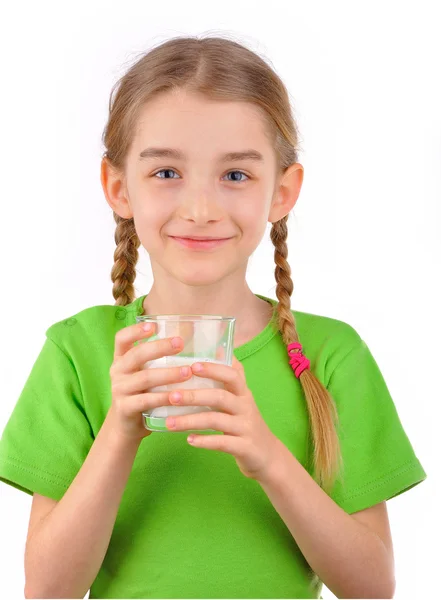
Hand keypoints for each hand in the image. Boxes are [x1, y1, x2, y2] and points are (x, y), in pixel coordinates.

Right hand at [107, 323, 192, 442]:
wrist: (125, 427)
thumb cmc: (143, 394)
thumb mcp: (145, 374)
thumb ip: (159, 360)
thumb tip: (200, 344)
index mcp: (121, 359)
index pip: (121, 338)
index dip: (135, 330)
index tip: (154, 326)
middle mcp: (117, 371)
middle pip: (137, 355)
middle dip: (160, 348)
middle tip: (180, 343)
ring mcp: (119, 390)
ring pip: (145, 378)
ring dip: (168, 374)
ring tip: (188, 372)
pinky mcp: (125, 408)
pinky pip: (146, 400)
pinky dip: (163, 398)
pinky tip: (178, 396)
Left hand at [165, 355, 281, 481]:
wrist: (267, 455)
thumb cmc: (246, 421)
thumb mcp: (241, 398)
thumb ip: (230, 377)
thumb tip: (217, 349)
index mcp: (243, 392)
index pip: (231, 375)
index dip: (213, 369)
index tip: (192, 366)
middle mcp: (246, 407)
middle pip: (220, 397)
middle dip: (193, 395)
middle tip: (170, 396)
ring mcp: (246, 427)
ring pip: (216, 421)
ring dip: (190, 420)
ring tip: (169, 422)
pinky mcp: (244, 447)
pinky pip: (222, 443)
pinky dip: (204, 441)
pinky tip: (189, 440)